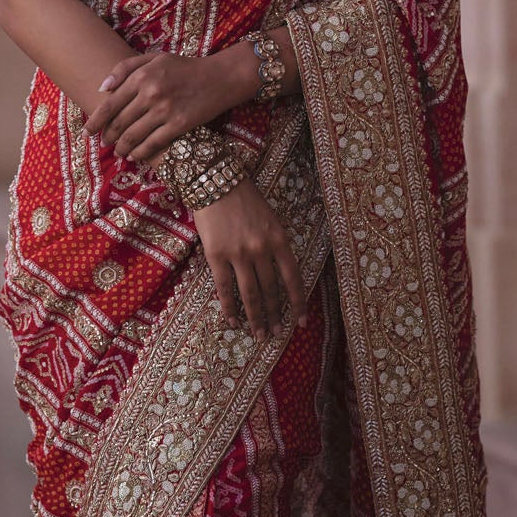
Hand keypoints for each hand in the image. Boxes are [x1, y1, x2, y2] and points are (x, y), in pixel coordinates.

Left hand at [82, 50, 226, 165]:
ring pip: (133, 136)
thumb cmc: (185, 67)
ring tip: (119, 151)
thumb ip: (126, 68)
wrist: (220, 77)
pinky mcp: (179, 125)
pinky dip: (140, 152)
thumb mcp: (155, 58)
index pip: (110, 103)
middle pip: (119, 122)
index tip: (87, 131)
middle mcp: (151, 93)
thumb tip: (102, 87)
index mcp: (142, 76)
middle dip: (108, 136)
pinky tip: (135, 155)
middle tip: (105, 142)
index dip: (96, 120)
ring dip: (122, 147)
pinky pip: (152, 144)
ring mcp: (165, 111)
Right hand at [194, 175, 304, 342]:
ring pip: (250, 294)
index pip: (293, 278)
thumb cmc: (245, 197)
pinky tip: (233, 321)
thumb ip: (275, 245)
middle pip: (271, 290)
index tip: (301, 321)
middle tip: (276, 334)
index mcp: (279, 238)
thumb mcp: (270, 219)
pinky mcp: (216, 256)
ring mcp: (238, 254)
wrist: (216, 181)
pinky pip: (225, 288)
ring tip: (259, 334)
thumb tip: (279, 274)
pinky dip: (230, 308)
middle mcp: (261, 249)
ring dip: (256, 317)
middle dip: (275, 315)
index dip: (298, 302)